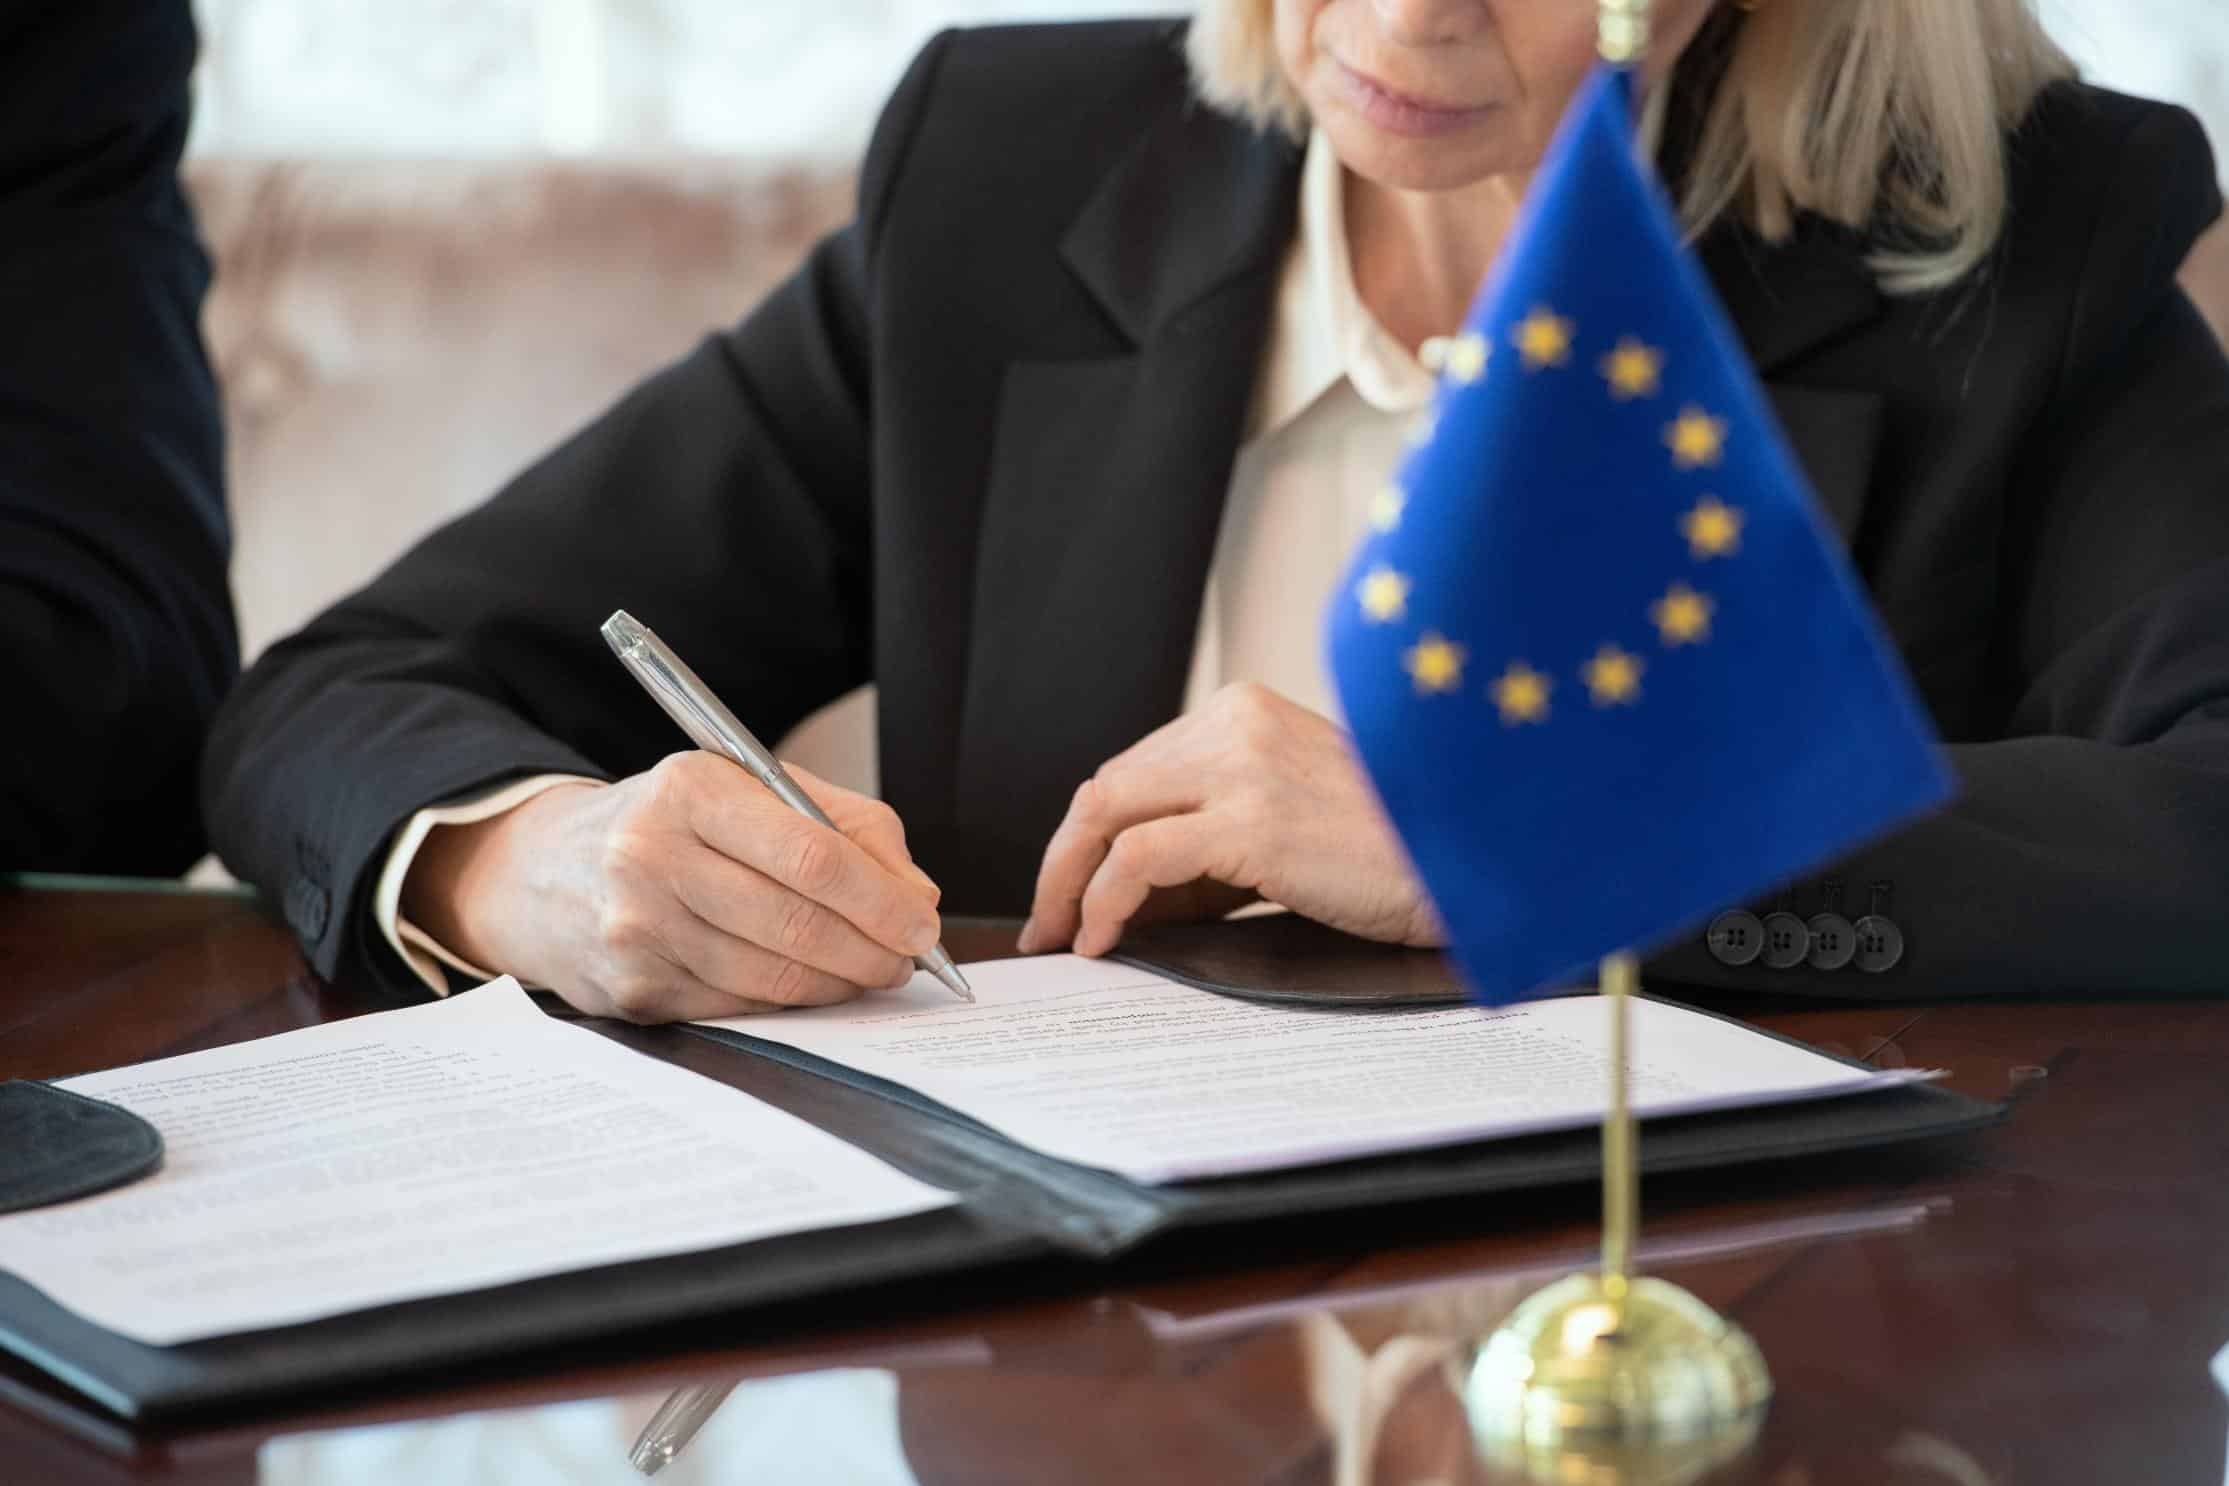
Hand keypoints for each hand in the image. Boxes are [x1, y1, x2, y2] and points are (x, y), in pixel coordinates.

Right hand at [402, 753, 942, 1021]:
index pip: (810, 854)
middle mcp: (651, 856)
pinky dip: (792, 1002)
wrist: (546, 872)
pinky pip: (739, 1006)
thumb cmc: (673, 825)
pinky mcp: (632, 990)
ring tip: (871, 971)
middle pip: (796, 922)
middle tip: (908, 958)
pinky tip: (812, 985)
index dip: (881, 898)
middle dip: (872, 950)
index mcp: (689, 790)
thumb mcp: (749, 790)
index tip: (922, 921)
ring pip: (772, 976)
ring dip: (840, 983)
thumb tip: (916, 892)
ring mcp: (635, 929)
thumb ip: (844, 825)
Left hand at [1017, 683, 1442, 956]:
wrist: (1464, 864)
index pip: (1134, 771)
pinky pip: (1139, 859)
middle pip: (1108, 788)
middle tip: (1048, 921)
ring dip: (1070, 883)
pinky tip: (1104, 938)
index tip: (1068, 890)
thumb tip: (1125, 901)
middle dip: (1064, 860)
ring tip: (1066, 936)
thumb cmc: (1386, 855)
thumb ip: (1207, 849)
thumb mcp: (1282, 828)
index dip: (1087, 836)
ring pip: (1107, 814)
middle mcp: (1235, 723)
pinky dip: (1104, 901)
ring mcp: (1241, 767)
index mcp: (1243, 712)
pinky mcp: (1250, 820)